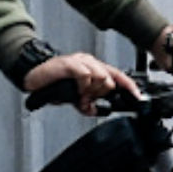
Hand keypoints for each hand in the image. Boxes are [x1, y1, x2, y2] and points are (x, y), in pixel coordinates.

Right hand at [24, 49, 140, 113]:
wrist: (35, 77)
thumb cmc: (55, 83)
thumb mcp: (75, 96)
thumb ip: (87, 102)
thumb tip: (95, 111)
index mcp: (94, 67)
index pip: (118, 75)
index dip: (129, 86)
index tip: (137, 97)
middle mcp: (90, 62)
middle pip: (110, 80)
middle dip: (99, 95)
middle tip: (86, 100)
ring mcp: (81, 61)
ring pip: (101, 77)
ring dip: (90, 92)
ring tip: (79, 96)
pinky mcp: (71, 63)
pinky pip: (86, 75)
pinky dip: (82, 87)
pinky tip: (76, 90)